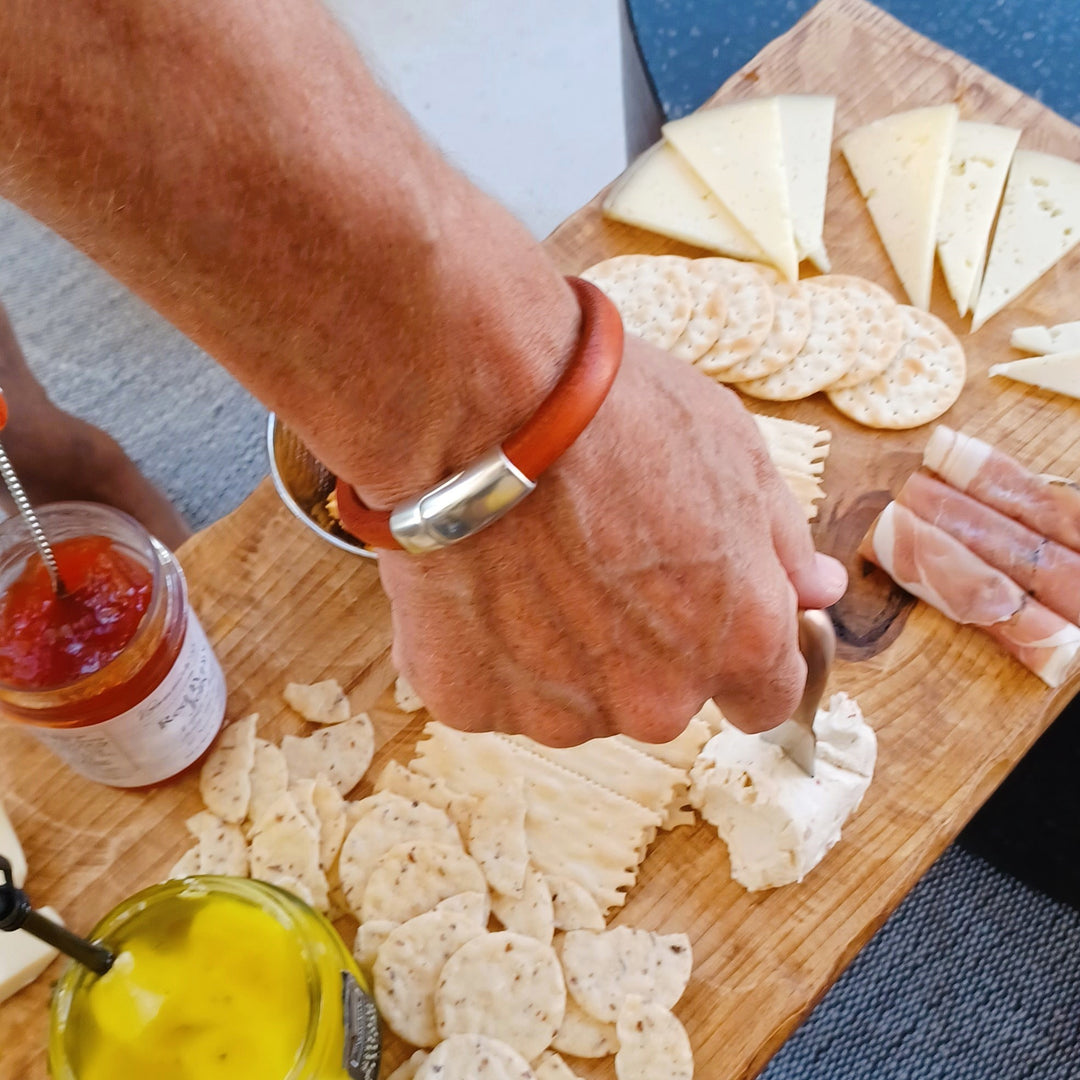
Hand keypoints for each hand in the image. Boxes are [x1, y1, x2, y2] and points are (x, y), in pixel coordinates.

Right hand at [377, 335, 847, 746]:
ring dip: (558, 652)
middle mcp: (656, 699)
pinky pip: (491, 688)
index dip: (737, 654)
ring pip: (572, 699)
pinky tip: (479, 578)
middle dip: (640, 648)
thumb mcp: (736, 454)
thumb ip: (783, 544)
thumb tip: (817, 589)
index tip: (702, 616)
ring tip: (528, 562)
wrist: (481, 401)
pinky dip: (486, 649)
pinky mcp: (470, 702)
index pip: (766, 699)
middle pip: (661, 698)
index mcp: (739, 642)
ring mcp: (558, 709)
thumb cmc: (614, 416)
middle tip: (597, 561)